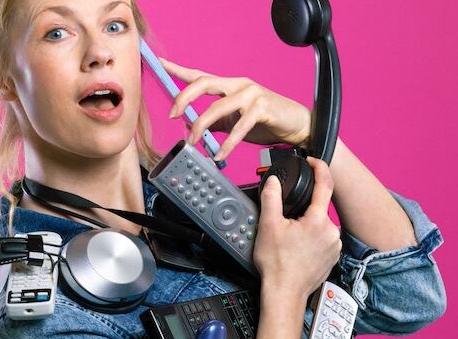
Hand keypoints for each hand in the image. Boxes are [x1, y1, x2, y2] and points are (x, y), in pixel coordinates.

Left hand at [160, 58, 311, 160]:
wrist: (297, 125)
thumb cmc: (266, 122)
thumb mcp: (235, 122)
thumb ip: (215, 123)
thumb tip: (190, 128)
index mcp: (230, 85)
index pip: (201, 75)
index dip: (179, 70)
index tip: (160, 65)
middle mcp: (239, 84)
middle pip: (204, 83)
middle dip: (184, 98)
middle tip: (173, 114)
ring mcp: (251, 94)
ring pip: (218, 107)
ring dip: (202, 126)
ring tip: (195, 142)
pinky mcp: (262, 108)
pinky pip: (238, 127)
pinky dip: (227, 144)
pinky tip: (220, 154)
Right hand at [253, 157, 341, 310]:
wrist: (285, 294)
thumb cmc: (277, 265)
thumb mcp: (268, 226)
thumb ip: (271, 198)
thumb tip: (272, 181)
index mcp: (318, 220)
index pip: (325, 183)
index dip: (319, 167)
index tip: (312, 161)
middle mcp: (332, 232)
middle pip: (319, 207)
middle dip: (304, 208)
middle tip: (285, 220)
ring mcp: (334, 246)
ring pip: (321, 224)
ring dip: (308, 224)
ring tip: (290, 239)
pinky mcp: (333, 257)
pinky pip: (324, 239)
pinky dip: (312, 238)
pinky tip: (298, 248)